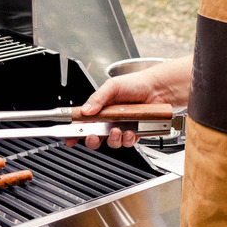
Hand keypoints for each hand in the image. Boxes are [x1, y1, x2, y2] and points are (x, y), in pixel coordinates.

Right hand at [70, 55, 192, 149]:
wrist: (158, 89)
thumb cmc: (136, 83)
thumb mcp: (112, 86)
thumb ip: (97, 98)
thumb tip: (85, 110)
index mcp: (100, 108)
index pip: (83, 122)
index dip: (74, 131)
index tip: (68, 138)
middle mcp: (109, 119)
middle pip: (94, 136)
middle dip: (91, 140)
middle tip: (93, 136)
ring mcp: (121, 127)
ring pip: (111, 142)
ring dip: (112, 139)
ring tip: (117, 130)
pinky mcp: (134, 133)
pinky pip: (127, 142)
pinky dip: (127, 139)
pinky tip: (130, 131)